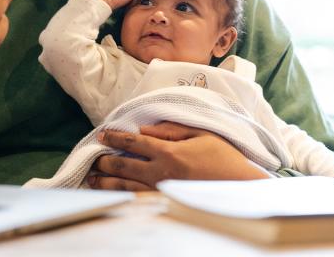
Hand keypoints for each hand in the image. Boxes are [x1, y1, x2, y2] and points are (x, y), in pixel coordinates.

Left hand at [87, 122, 268, 190]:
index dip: (115, 138)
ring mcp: (162, 191)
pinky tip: (113, 197)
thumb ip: (171, 129)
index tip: (102, 135)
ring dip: (106, 183)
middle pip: (123, 167)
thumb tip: (144, 129)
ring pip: (126, 188)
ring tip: (93, 180)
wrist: (240, 187)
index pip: (134, 143)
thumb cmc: (224, 157)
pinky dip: (121, 198)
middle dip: (105, 162)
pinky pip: (137, 202)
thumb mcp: (201, 134)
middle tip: (94, 158)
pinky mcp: (166, 204)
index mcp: (169, 152)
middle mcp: (161, 173)